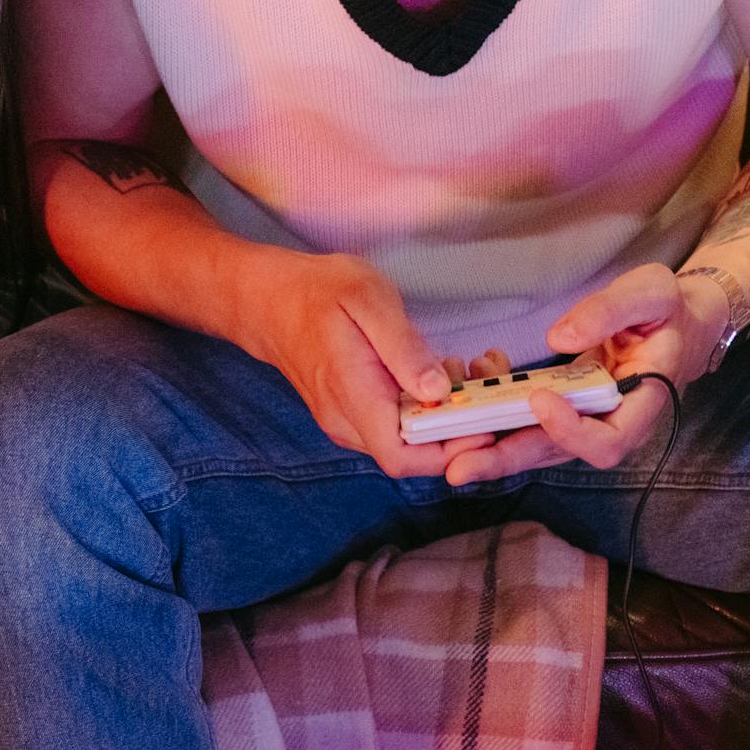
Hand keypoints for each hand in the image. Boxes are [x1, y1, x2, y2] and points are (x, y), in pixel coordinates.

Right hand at [238, 252, 495, 478]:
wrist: (268, 299)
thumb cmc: (318, 292)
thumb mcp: (367, 300)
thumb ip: (404, 349)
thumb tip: (438, 392)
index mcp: (354, 399)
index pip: (404, 458)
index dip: (449, 451)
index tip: (482, 421)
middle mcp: (348, 424)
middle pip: (413, 454)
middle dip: (455, 427)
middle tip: (476, 381)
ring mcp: (347, 424)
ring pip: (406, 442)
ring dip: (441, 416)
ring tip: (457, 369)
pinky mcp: (351, 415)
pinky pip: (394, 426)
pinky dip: (423, 408)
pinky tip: (433, 373)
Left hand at [441, 264, 726, 485]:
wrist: (673, 323)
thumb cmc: (666, 309)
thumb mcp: (651, 293)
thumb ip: (609, 311)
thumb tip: (560, 338)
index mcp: (642, 404)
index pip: (609, 442)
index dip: (572, 432)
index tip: (540, 399)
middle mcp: (610, 424)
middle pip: (557, 455)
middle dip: (507, 460)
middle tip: (459, 466)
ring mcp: (583, 421)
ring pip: (534, 445)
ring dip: (490, 445)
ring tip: (446, 442)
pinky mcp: (562, 410)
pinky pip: (526, 422)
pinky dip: (494, 411)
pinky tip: (471, 381)